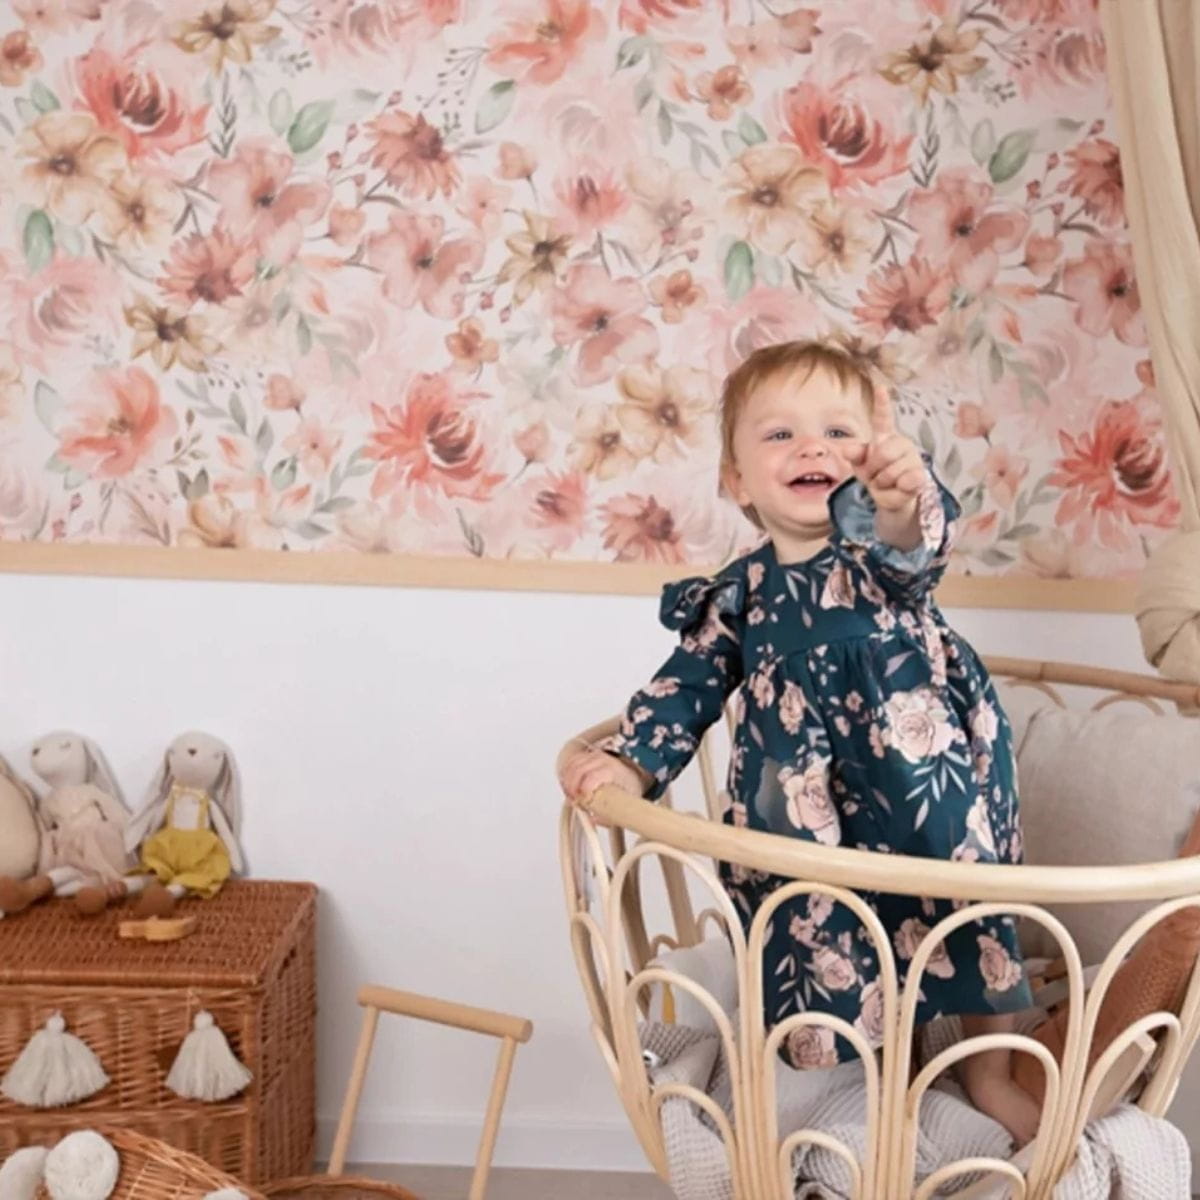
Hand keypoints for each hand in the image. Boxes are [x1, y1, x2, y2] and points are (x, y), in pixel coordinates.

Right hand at [559, 747, 646, 807]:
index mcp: (612, 770)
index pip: (592, 776)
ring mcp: (592, 756)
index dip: (584, 790)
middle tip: (574, 802)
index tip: (582, 802)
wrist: (632, 774)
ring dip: (567, 782)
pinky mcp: (585, 756)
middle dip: (571, 788)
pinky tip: (569, 786)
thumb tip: (595, 820)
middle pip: (577, 770)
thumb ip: (609, 814)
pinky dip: (566, 774)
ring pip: (571, 765)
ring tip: (571, 795)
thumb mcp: (624, 803)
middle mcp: (601, 760)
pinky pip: (570, 762)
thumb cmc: (628, 787)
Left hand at [846, 382, 926, 512]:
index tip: (880, 387)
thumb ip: (855, 454)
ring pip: (892, 470)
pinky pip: (907, 480)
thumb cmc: (876, 474)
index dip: (882, 403)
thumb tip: (845, 449)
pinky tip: (901, 486)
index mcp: (885, 437)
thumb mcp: (860, 464)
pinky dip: (899, 488)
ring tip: (886, 482)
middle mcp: (901, 443)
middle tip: (875, 475)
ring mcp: (913, 458)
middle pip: (883, 453)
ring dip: (883, 482)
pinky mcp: (921, 474)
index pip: (883, 417)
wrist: (890, 496)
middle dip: (873, 469)